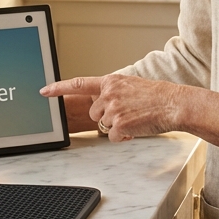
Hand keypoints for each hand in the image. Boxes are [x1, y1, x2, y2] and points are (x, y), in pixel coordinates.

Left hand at [41, 74, 182, 142]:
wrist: (174, 104)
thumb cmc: (158, 96)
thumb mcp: (132, 86)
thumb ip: (114, 92)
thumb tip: (103, 104)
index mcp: (111, 81)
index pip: (79, 84)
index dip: (59, 88)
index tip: (44, 91)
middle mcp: (109, 93)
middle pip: (94, 113)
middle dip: (107, 117)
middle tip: (128, 113)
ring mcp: (113, 109)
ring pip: (104, 126)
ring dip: (117, 127)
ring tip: (136, 118)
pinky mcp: (119, 125)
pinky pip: (115, 137)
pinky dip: (126, 137)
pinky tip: (138, 128)